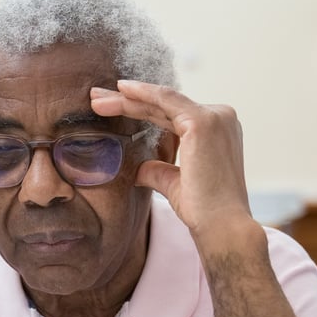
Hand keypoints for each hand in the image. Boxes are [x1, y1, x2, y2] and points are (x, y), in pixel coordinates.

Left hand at [90, 81, 252, 239]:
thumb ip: (158, 171)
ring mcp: (214, 117)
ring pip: (162, 101)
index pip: (172, 116)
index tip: (112, 107)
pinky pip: (165, 100)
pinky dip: (142, 94)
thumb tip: (137, 170)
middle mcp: (220, 118)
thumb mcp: (175, 184)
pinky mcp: (203, 122)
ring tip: (95, 97)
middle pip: (165, 106)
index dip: (141, 110)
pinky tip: (121, 89)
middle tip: (97, 96)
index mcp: (217, 132)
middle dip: (128, 101)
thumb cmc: (203, 211)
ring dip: (127, 98)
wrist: (220, 227)